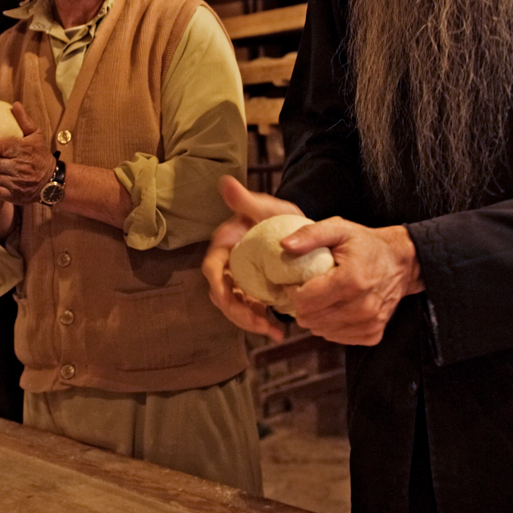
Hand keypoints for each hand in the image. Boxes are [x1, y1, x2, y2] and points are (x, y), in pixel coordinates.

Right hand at [202, 176, 302, 341]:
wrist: (300, 233)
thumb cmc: (280, 217)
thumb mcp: (268, 209)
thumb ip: (246, 200)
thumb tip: (226, 182)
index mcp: (224, 247)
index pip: (212, 270)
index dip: (219, 286)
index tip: (231, 299)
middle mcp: (228, 266)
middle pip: (221, 295)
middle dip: (236, 313)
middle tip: (259, 323)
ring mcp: (241, 281)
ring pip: (235, 307)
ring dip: (249, 322)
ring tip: (272, 331)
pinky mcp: (254, 292)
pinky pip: (252, 311)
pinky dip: (262, 322)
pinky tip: (278, 330)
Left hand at [279, 219, 422, 345]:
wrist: (401, 263)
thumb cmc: (366, 245)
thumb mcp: (339, 229)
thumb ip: (310, 234)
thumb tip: (285, 245)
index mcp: (352, 281)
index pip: (304, 300)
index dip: (292, 291)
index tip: (294, 281)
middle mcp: (363, 307)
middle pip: (310, 319)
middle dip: (301, 305)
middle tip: (306, 289)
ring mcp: (369, 323)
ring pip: (321, 331)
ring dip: (315, 316)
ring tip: (322, 297)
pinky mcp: (372, 334)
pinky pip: (337, 337)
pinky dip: (330, 325)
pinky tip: (335, 308)